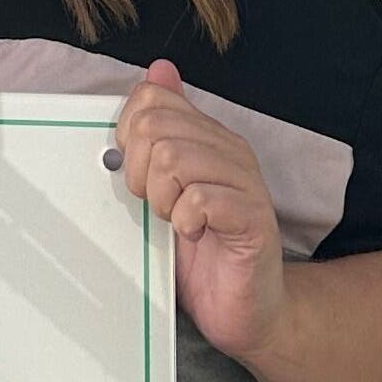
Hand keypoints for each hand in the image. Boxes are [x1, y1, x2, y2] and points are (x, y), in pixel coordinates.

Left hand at [112, 58, 289, 363]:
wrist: (246, 310)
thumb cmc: (202, 253)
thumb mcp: (167, 188)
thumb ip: (159, 136)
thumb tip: (158, 72)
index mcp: (207, 138)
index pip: (151, 99)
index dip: (128, 138)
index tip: (138, 176)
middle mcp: (229, 151)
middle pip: (155, 128)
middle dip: (140, 172)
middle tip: (157, 205)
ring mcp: (245, 183)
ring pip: (174, 159)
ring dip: (162, 199)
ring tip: (176, 221)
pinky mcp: (252, 219)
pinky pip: (201, 199)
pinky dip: (184, 221)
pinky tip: (194, 235)